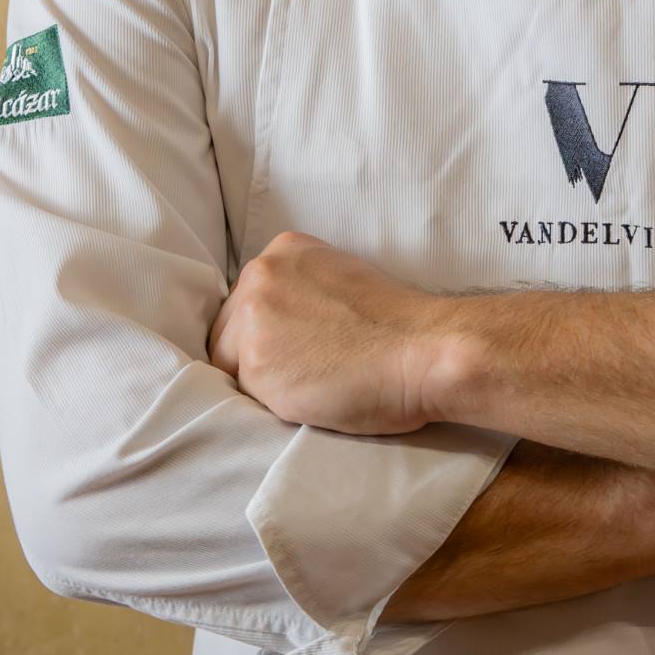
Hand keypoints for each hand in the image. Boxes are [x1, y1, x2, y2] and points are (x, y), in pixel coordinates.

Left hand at [205, 230, 450, 435]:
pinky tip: (313, 398)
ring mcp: (253, 321)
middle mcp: (260, 277)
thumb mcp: (341, 278)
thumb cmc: (399, 324)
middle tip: (305, 373)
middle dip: (257, 355)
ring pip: (233, 365)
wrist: (425, 349)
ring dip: (263, 382)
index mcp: (284, 250)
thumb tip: (284, 324)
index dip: (269, 332)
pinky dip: (275, 404)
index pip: (248, 300)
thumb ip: (303, 291)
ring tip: (312, 386)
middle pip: (230, 330)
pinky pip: (247, 396)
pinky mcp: (255, 367)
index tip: (295, 350)